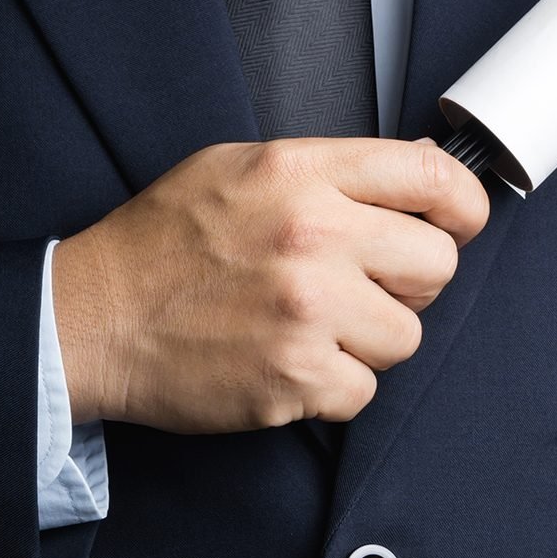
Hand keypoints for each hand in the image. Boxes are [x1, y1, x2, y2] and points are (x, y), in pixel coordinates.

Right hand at [52, 137, 488, 432]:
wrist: (92, 318)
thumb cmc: (165, 244)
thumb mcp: (241, 168)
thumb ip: (330, 173)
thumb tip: (413, 186)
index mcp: (303, 174)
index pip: (433, 177)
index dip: (463, 207)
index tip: (460, 225)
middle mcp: (314, 237)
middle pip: (438, 265)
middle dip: (411, 282)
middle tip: (366, 286)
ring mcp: (308, 310)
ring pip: (408, 336)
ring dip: (370, 339)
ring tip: (315, 327)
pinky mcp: (296, 376)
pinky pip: (365, 389)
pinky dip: (335, 385)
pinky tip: (293, 362)